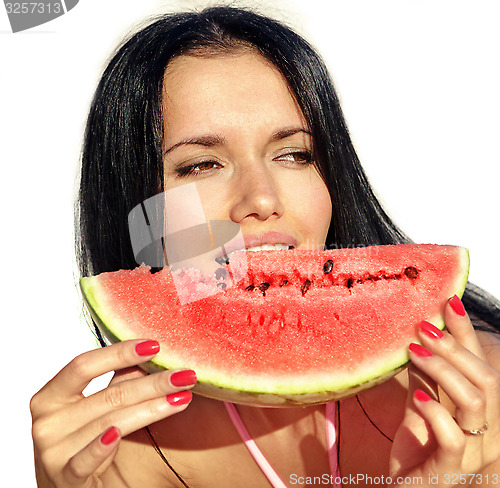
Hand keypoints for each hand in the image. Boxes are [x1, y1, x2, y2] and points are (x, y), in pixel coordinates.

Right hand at [30, 339, 195, 487]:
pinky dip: (101, 447)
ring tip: (182, 398)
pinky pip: (85, 459)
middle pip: (109, 394)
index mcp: (51, 396)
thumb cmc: (81, 440)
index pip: (84, 365)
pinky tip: (119, 434)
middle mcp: (47, 421)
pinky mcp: (63, 477)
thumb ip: (117, 382)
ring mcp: (52, 450)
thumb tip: (150, 353)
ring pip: (111, 422)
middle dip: (153, 383)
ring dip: (152, 409)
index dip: (119, 353)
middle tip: (185, 375)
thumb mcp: (96, 408)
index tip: (155, 345)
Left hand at [389, 296, 499, 485]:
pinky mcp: (452, 469)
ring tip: (414, 351)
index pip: (480, 364)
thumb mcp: (417, 404)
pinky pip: (455, 437)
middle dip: (454, 346)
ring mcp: (473, 452)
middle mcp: (486, 430)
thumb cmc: (415, 450)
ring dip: (444, 369)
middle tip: (424, 326)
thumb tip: (418, 339)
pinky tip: (417, 397)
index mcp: (479, 411)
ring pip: (476, 401)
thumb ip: (423, 377)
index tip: (450, 301)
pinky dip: (436, 411)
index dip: (467, 333)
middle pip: (485, 377)